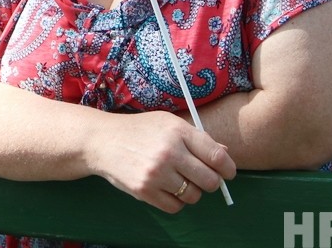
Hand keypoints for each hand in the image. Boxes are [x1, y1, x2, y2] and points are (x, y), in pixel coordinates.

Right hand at [89, 110, 235, 212]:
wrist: (103, 140)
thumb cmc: (140, 130)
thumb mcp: (168, 123)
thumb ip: (197, 138)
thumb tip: (225, 154)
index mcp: (178, 131)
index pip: (217, 156)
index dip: (228, 168)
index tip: (227, 173)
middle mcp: (169, 152)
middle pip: (209, 181)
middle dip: (211, 182)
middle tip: (202, 178)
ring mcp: (156, 173)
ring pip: (193, 196)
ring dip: (191, 192)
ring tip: (179, 181)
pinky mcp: (144, 190)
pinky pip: (175, 207)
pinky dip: (175, 201)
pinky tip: (166, 188)